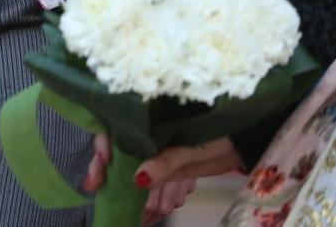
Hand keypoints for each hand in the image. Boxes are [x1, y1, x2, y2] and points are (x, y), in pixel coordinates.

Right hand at [84, 133, 240, 220]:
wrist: (241, 143)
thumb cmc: (219, 134)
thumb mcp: (192, 148)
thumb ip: (166, 162)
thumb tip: (137, 178)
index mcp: (150, 122)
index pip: (116, 128)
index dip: (104, 144)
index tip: (104, 161)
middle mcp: (147, 137)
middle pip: (116, 152)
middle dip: (104, 170)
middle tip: (94, 187)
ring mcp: (155, 154)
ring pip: (129, 170)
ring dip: (121, 187)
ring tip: (118, 207)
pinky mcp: (165, 169)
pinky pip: (147, 184)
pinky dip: (142, 198)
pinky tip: (141, 213)